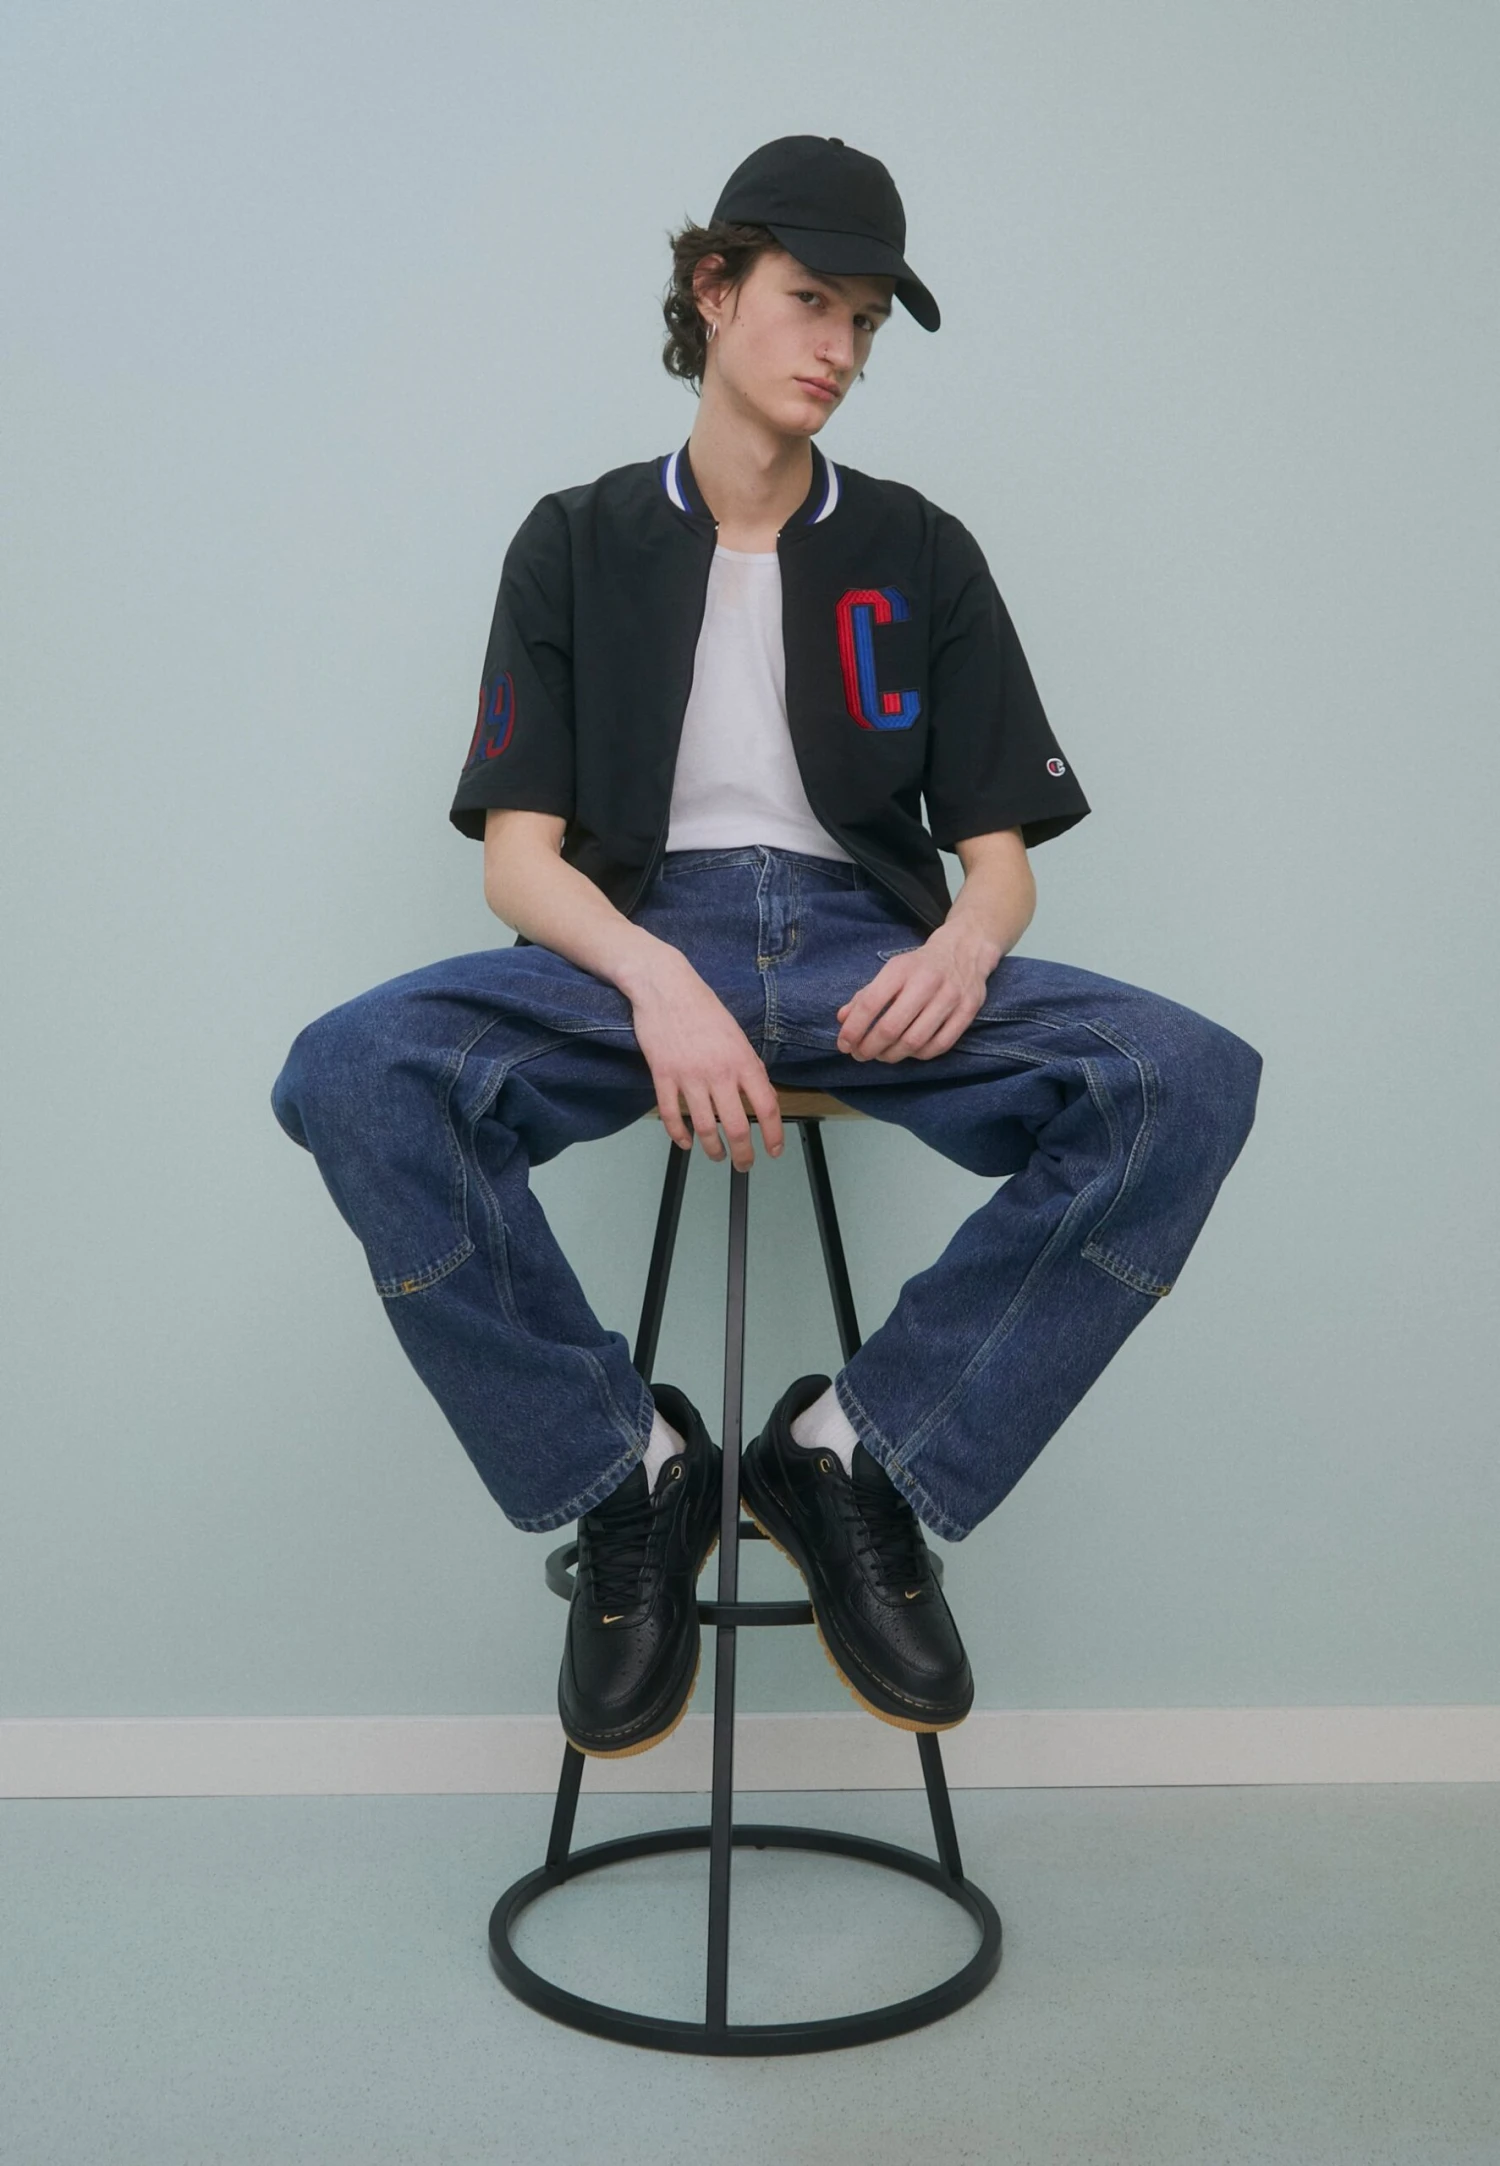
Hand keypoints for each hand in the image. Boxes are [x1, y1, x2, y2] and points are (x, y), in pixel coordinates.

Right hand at [628, 953, 784, 1168]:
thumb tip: (763, 1098)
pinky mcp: (662, 1075)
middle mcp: (719, 1072)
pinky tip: (686, 1143)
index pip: (766, 1107)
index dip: (773, 1134)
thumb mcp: (737, 1035)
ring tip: (717, 1156)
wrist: (665, 986)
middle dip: (743, 1154)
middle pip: (735, 1126)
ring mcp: (689, 1075)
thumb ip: (750, 1068)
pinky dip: (679, 1135)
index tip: (774, 1150)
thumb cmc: (703, 1007)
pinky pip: (671, 1114)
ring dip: (712, 1150)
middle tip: (744, 1165)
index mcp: (743, 1060)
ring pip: (703, 1127)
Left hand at [836, 926, 998, 1062]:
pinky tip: (908, 1051)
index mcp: (901, 969)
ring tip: (882, 1055)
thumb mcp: (891, 971)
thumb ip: (865, 995)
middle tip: (860, 1055)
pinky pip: (939, 1046)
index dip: (853, 1029)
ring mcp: (951, 998)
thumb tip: (843, 1019)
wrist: (965, 950)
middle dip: (869, 1048)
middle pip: (891, 1028)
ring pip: (914, 1042)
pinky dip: (918, 1055)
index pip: (870, 1004)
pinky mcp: (968, 1012)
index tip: (844, 1044)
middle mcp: (927, 982)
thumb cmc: (919, 966)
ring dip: (892, 1055)